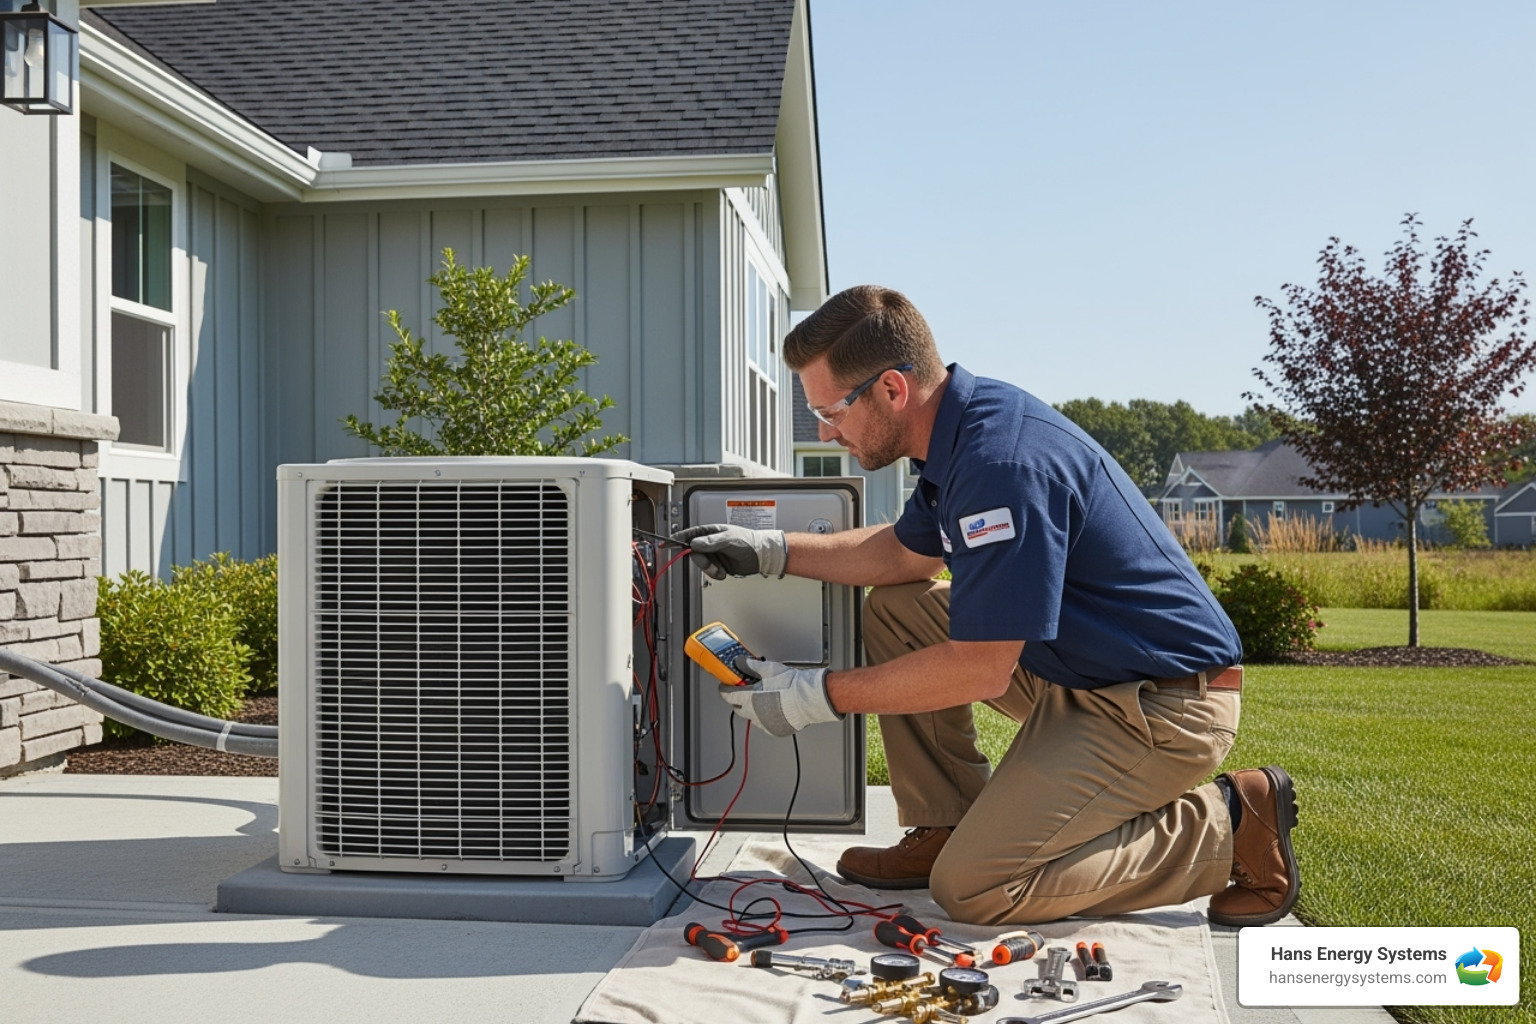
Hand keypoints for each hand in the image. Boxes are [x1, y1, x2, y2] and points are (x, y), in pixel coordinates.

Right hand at [672, 524, 787, 579]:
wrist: (761, 556)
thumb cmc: (748, 542)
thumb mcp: (729, 539)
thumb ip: (711, 542)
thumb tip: (695, 543)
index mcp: (711, 532)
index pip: (690, 535)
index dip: (676, 540)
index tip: (666, 544)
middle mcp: (710, 543)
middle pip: (694, 554)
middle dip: (703, 561)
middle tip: (712, 563)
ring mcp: (714, 555)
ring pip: (701, 565)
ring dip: (711, 569)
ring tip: (723, 568)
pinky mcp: (718, 565)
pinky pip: (709, 572)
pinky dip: (716, 573)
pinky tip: (725, 570)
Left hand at [717, 658, 841, 737]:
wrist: (807, 699)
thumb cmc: (790, 685)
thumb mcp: (768, 669)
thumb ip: (751, 666)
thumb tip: (740, 662)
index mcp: (748, 699)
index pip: (727, 695)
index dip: (724, 689)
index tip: (725, 686)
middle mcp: (753, 714)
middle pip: (738, 708)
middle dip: (737, 700)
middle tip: (743, 691)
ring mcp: (764, 724)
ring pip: (752, 717)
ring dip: (752, 709)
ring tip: (762, 699)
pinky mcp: (775, 730)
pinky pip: (765, 724)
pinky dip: (766, 717)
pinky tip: (773, 709)